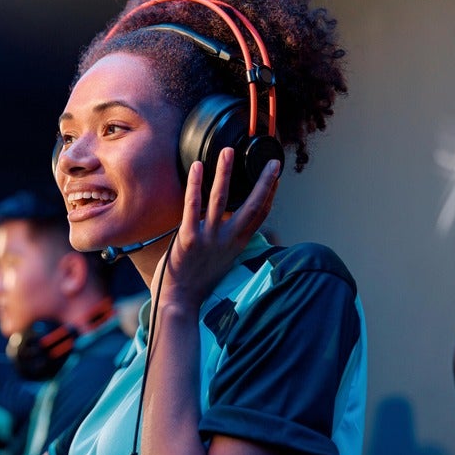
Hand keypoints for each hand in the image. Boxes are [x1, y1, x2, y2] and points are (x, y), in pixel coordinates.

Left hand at [155, 148, 279, 303]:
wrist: (179, 302)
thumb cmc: (197, 282)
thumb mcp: (221, 262)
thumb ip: (227, 242)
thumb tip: (228, 226)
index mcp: (237, 245)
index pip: (260, 215)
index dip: (270, 194)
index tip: (275, 176)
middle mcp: (227, 240)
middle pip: (251, 205)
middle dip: (263, 182)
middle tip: (271, 161)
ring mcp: (209, 238)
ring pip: (221, 199)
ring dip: (225, 173)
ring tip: (228, 152)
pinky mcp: (188, 238)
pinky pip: (192, 206)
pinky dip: (195, 185)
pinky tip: (196, 167)